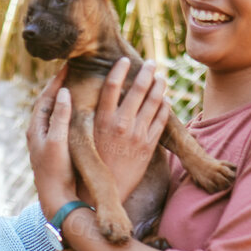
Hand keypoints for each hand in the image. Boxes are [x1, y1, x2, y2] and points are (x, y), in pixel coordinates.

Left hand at [26, 73, 77, 218]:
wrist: (57, 198)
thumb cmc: (56, 171)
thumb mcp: (58, 141)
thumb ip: (61, 116)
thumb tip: (64, 92)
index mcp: (36, 128)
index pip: (45, 97)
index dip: (56, 81)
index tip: (68, 65)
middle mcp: (38, 133)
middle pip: (48, 103)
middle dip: (59, 86)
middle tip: (71, 71)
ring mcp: (46, 141)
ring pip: (54, 113)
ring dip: (64, 99)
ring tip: (76, 85)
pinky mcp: (55, 149)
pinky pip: (61, 124)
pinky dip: (69, 113)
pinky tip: (79, 111)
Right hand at [95, 58, 168, 201]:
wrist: (105, 191)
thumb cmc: (91, 163)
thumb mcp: (86, 138)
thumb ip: (93, 116)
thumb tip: (95, 97)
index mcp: (102, 120)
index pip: (111, 86)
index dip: (119, 70)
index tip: (125, 60)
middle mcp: (120, 125)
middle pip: (138, 89)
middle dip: (147, 72)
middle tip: (151, 63)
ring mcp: (137, 135)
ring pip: (154, 102)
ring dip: (159, 86)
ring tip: (161, 77)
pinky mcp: (149, 146)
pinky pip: (161, 120)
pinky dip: (164, 107)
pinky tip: (165, 100)